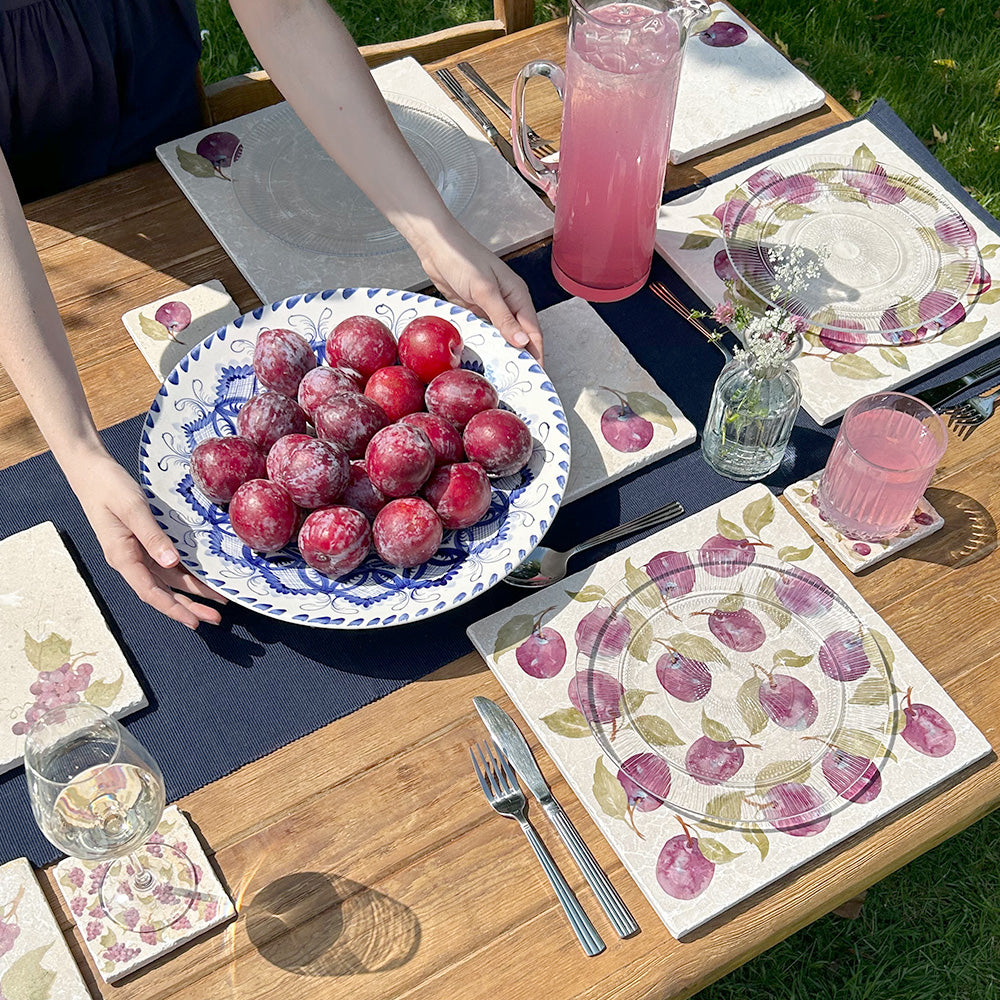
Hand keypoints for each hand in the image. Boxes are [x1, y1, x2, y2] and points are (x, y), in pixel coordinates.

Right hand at [66, 453, 224, 628]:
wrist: (92, 471)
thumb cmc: (109, 487)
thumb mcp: (132, 508)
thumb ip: (152, 536)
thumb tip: (172, 563)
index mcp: (122, 556)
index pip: (151, 591)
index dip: (173, 608)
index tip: (193, 621)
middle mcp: (131, 560)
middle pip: (164, 591)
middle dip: (190, 606)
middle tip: (216, 618)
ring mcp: (138, 553)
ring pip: (169, 580)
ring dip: (192, 592)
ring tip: (218, 601)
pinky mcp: (145, 543)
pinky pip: (169, 564)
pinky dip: (187, 573)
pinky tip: (204, 578)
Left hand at [417, 225, 543, 362]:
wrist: (436, 247)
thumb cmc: (463, 258)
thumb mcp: (484, 290)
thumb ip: (503, 317)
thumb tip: (522, 342)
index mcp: (517, 295)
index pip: (533, 331)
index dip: (536, 353)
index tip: (536, 374)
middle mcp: (508, 302)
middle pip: (520, 336)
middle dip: (522, 356)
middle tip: (519, 379)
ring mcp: (491, 308)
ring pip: (502, 336)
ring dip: (503, 352)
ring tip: (503, 374)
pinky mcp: (475, 310)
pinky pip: (485, 332)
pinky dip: (486, 344)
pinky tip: (484, 356)